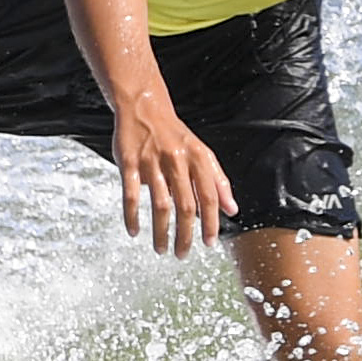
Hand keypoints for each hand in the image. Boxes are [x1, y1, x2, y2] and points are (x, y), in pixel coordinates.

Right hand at [110, 100, 235, 257]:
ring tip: (161, 249)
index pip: (209, 197)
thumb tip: (232, 210)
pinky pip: (131, 195)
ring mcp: (152, 162)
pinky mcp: (129, 163)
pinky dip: (132, 216)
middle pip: (186, 206)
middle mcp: (177, 160)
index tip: (209, 243)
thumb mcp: (202, 153)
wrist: (144, 106)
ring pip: (160, 205)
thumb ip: (218, 182)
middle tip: (182, 254)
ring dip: (161, 232)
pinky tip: (134, 231)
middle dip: (185, 235)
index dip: (211, 223)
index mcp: (198, 158)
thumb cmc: (174, 134)